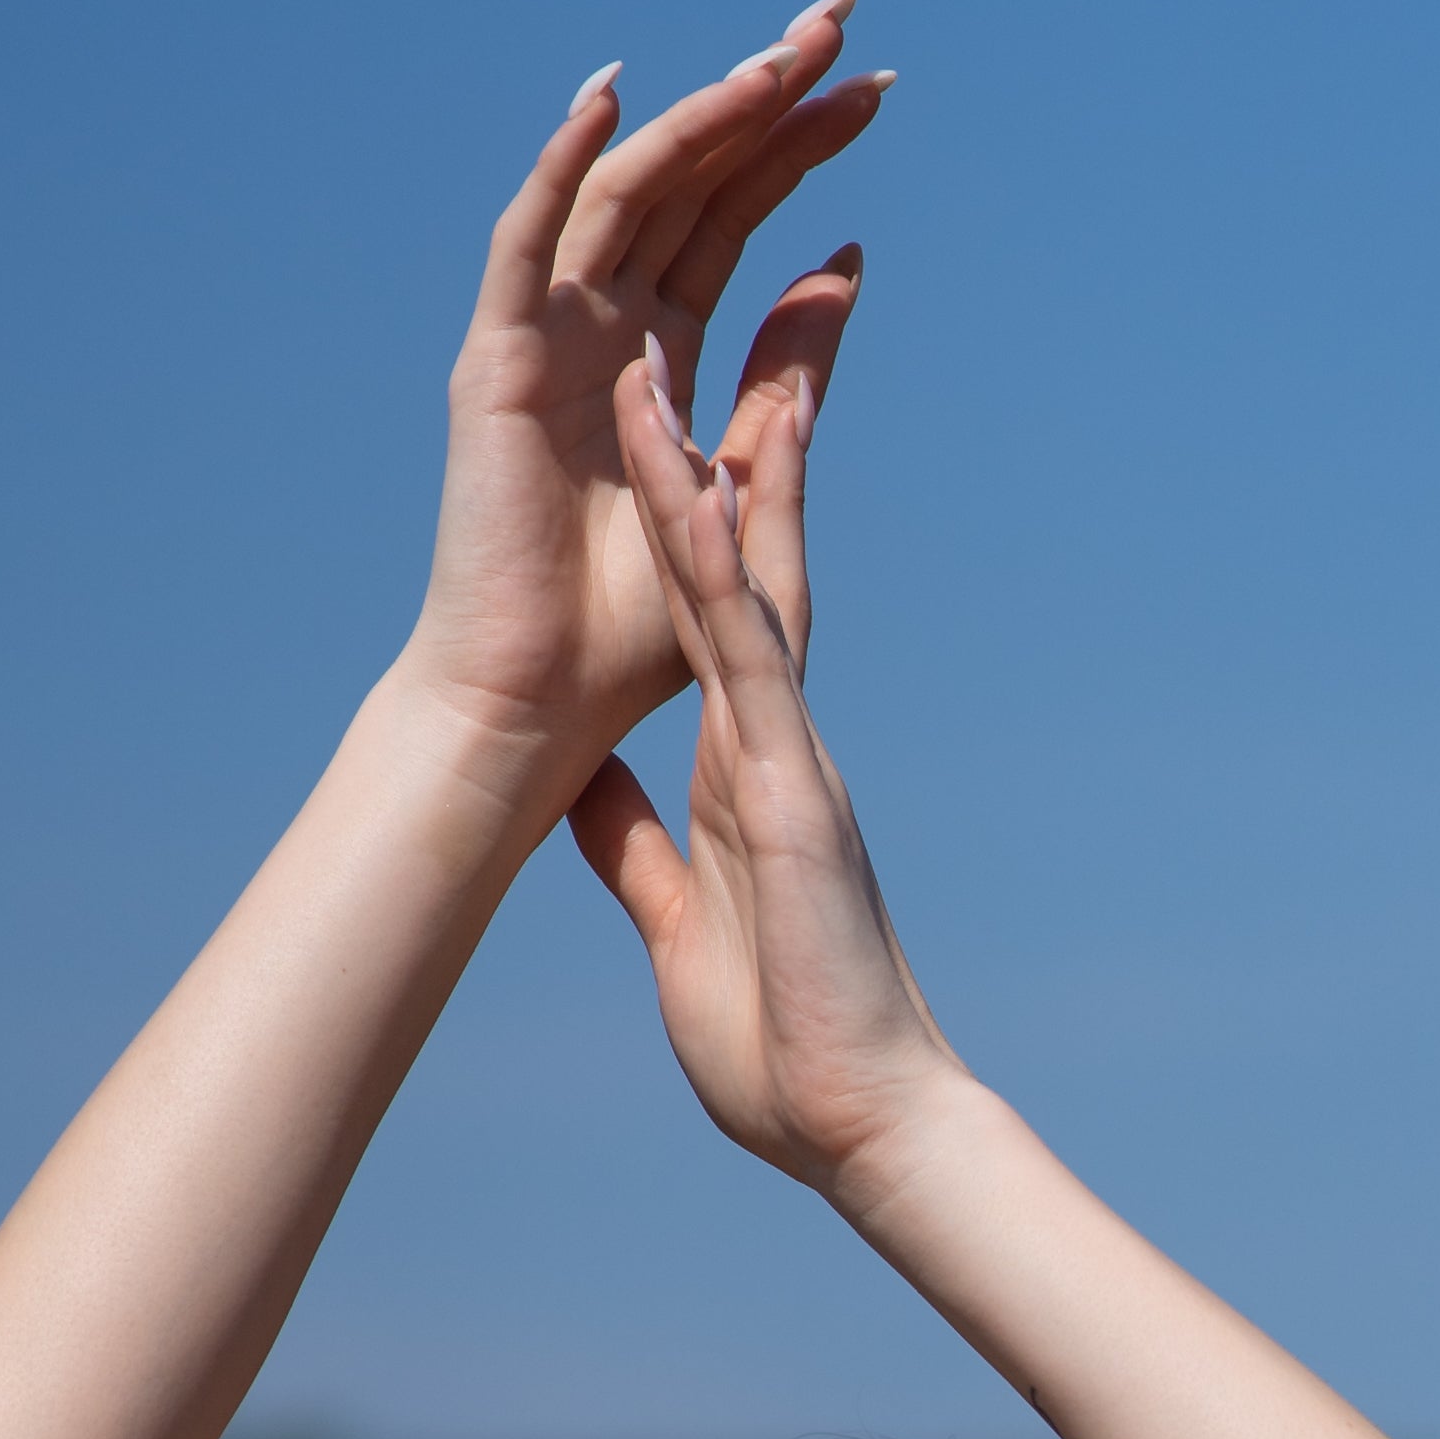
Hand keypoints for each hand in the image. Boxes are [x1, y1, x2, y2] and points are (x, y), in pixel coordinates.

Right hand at [400, 10, 882, 790]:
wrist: (541, 710)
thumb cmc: (631, 634)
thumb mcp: (745, 484)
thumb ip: (786, 379)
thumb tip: (843, 265)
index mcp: (661, 357)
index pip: (736, 218)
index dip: (799, 147)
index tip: (877, 88)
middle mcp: (602, 327)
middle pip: (691, 182)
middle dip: (766, 100)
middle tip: (842, 24)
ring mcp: (547, 337)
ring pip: (626, 193)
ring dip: (698, 118)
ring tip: (776, 58)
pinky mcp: (500, 364)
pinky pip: (527, 244)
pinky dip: (562, 168)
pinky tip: (612, 97)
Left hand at [566, 335, 969, 1202]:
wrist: (861, 1126)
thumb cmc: (784, 1047)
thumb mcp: (673, 923)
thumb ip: (634, 848)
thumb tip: (579, 787)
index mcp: (741, 769)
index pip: (712, 612)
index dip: (697, 509)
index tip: (681, 412)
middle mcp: (771, 738)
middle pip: (748, 558)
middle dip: (738, 435)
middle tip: (751, 312)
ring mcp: (786, 754)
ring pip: (741, 579)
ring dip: (702, 462)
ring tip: (667, 350)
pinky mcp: (789, 789)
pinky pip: (747, 654)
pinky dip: (719, 564)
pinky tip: (698, 479)